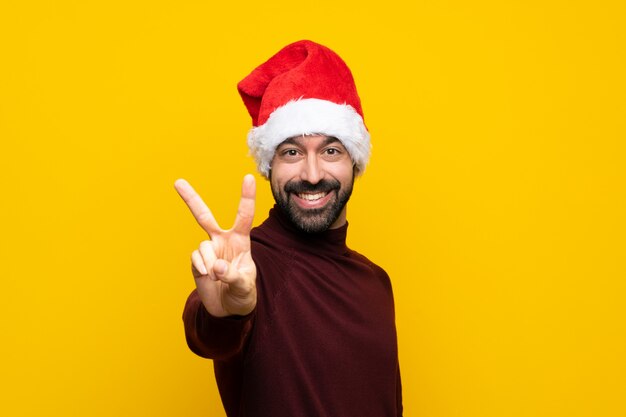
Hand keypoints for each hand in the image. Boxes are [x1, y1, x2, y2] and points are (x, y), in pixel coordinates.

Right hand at [174, 175, 256, 316]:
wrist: (228, 308)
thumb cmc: (243, 293)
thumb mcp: (245, 286)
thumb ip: (233, 277)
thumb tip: (216, 268)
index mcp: (240, 240)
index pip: (244, 215)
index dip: (246, 196)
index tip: (248, 177)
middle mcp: (222, 240)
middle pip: (204, 216)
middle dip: (191, 199)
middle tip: (177, 182)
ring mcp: (207, 250)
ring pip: (203, 247)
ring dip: (210, 263)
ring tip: (218, 277)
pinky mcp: (196, 262)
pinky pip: (196, 259)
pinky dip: (202, 269)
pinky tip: (208, 277)